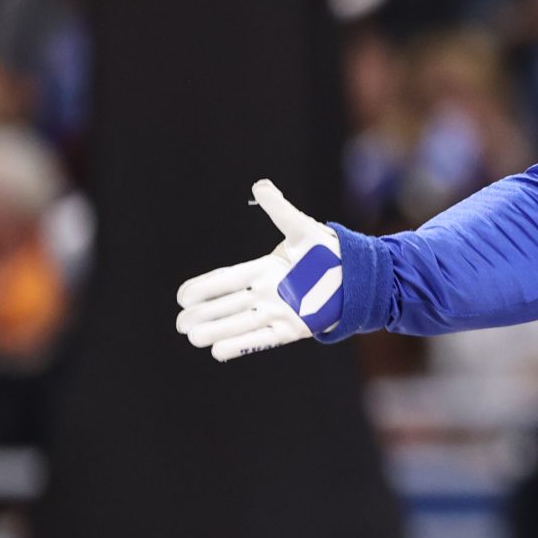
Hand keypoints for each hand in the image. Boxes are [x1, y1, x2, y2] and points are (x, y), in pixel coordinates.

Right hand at [175, 180, 342, 360]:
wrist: (357, 276)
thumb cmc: (328, 250)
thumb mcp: (302, 229)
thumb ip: (280, 210)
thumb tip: (261, 185)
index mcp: (263, 269)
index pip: (225, 278)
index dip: (203, 287)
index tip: (182, 296)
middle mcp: (266, 292)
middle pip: (226, 305)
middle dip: (202, 314)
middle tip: (180, 323)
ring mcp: (277, 311)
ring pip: (239, 323)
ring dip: (215, 330)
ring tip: (192, 337)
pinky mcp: (291, 329)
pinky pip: (261, 340)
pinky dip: (240, 345)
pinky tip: (217, 352)